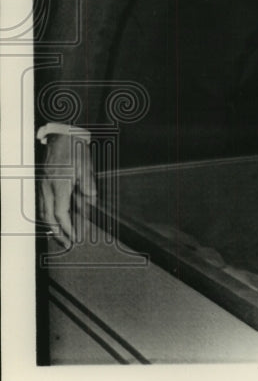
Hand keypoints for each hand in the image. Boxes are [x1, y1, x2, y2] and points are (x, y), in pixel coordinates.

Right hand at [38, 134, 95, 248]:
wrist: (61, 137)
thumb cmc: (75, 151)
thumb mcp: (86, 166)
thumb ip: (87, 184)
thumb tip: (91, 198)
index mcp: (59, 185)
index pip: (61, 213)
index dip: (69, 228)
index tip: (76, 237)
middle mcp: (47, 188)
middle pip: (49, 217)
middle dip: (58, 233)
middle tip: (67, 244)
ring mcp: (43, 186)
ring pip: (43, 212)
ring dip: (51, 227)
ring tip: (60, 237)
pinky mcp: (42, 184)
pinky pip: (42, 204)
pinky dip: (47, 216)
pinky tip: (54, 221)